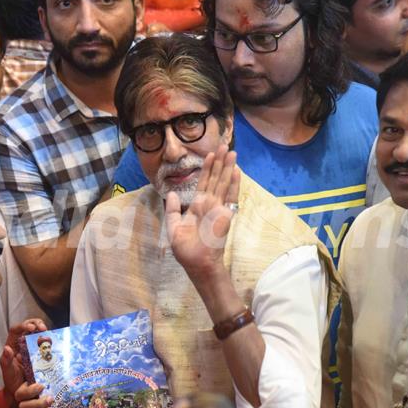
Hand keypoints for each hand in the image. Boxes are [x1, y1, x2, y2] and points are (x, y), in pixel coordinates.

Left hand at [0, 318, 46, 407]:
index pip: (16, 330)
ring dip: (44, 330)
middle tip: (43, 328)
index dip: (23, 325)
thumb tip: (7, 348)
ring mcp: (32, 348)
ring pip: (38, 332)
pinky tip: (54, 342)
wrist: (22, 393)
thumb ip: (5, 361)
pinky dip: (50, 340)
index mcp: (13, 345)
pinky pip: (46, 343)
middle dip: (37, 324)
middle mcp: (22, 344)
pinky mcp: (41, 353)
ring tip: (48, 333)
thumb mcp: (8, 373)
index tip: (31, 328)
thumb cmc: (12, 382)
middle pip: (29, 326)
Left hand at [164, 144, 239, 286]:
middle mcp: (210, 204)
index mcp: (198, 206)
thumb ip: (173, 210)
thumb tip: (172, 194)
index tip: (210, 154)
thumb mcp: (173, 228)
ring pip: (223, 182)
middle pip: (215, 178)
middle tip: (223, 144)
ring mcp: (219, 208)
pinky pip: (230, 195)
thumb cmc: (186, 250)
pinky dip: (233, 183)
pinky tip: (236, 170)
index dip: (207, 169)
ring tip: (231, 151)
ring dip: (227, 167)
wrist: (197, 263)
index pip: (204, 183)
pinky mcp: (226, 214)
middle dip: (218, 162)